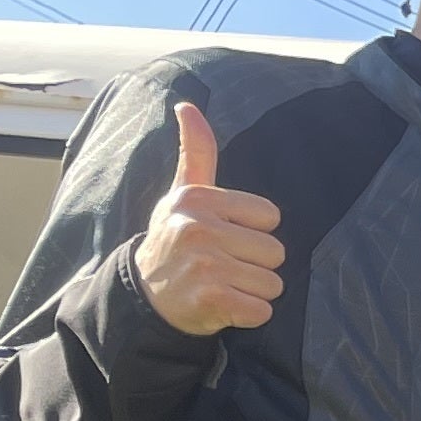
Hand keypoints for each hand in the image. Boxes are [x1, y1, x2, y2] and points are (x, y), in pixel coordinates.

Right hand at [130, 102, 285, 335]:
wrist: (144, 296)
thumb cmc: (175, 239)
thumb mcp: (182, 193)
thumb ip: (196, 151)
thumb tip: (187, 105)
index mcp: (197, 199)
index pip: (270, 217)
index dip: (254, 232)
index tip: (225, 237)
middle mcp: (198, 228)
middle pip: (276, 252)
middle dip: (256, 265)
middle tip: (223, 266)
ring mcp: (205, 265)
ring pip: (273, 283)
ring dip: (253, 292)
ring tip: (222, 285)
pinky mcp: (212, 299)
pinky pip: (262, 311)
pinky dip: (249, 315)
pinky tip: (222, 306)